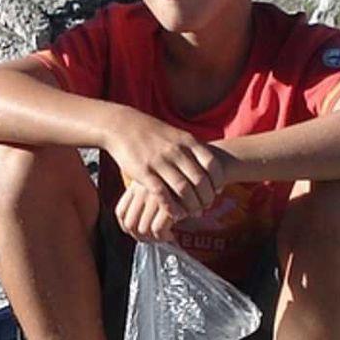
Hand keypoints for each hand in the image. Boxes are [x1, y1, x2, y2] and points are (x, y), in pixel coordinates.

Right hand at [104, 110, 223, 223]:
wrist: (121, 125)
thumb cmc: (152, 133)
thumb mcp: (176, 135)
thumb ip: (192, 149)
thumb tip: (210, 166)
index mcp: (187, 141)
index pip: (212, 165)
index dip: (217, 182)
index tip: (217, 191)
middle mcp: (175, 151)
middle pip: (200, 181)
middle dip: (206, 198)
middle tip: (207, 207)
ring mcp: (159, 162)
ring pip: (183, 190)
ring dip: (192, 205)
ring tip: (193, 213)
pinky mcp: (143, 172)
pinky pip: (162, 194)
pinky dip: (171, 207)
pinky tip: (175, 215)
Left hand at [114, 181, 181, 243]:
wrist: (203, 165)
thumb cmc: (184, 178)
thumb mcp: (162, 184)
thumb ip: (151, 201)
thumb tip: (142, 230)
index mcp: (137, 185)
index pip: (120, 213)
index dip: (127, 228)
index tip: (139, 234)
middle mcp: (142, 191)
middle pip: (130, 224)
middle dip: (141, 238)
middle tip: (154, 240)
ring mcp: (154, 197)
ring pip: (142, 229)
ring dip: (152, 239)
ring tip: (163, 239)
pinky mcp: (168, 204)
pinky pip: (157, 229)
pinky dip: (163, 237)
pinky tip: (171, 236)